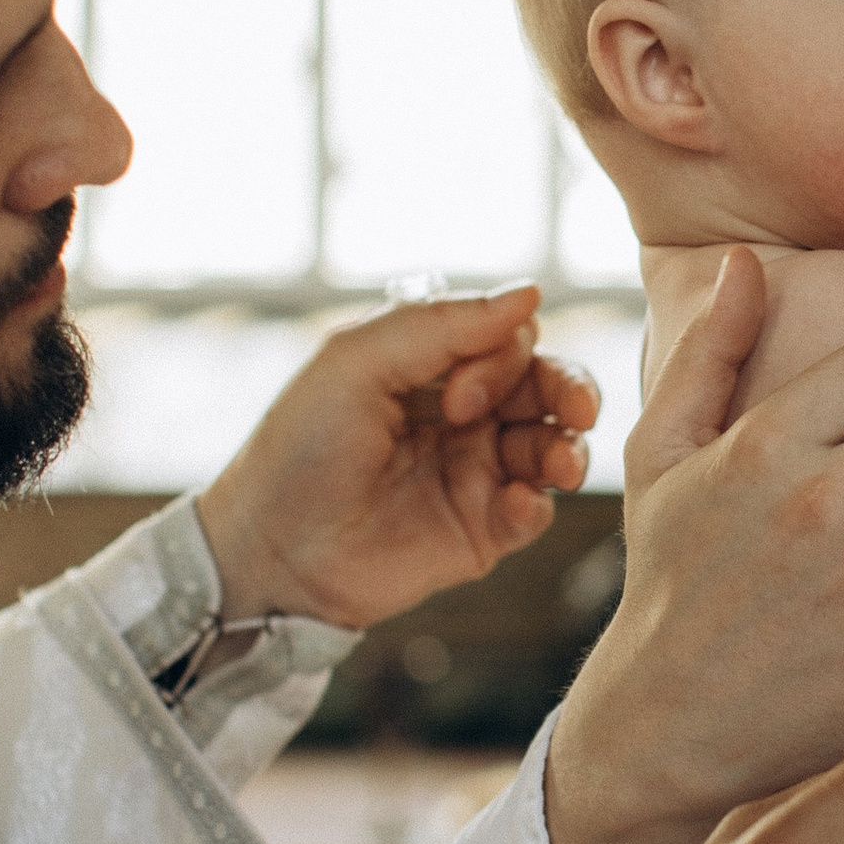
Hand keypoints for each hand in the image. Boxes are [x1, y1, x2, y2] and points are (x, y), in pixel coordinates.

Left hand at [196, 288, 596, 629]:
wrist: (271, 551)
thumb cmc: (299, 449)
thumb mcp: (356, 363)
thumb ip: (441, 324)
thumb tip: (530, 293)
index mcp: (430, 365)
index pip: (507, 339)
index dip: (503, 358)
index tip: (457, 396)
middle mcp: (460, 414)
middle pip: (544, 385)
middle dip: (568, 389)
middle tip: (571, 408)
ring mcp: (472, 473)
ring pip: (552, 445)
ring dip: (567, 447)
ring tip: (558, 466)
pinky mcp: (478, 532)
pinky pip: (534, 511)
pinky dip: (538, 504)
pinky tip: (516, 505)